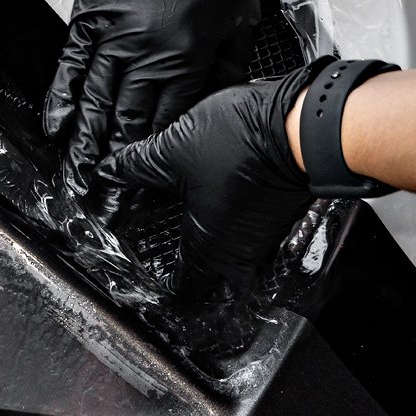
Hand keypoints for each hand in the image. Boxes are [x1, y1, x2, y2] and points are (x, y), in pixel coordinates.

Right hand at [44, 0, 266, 190]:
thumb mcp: (238, 21)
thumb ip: (224, 72)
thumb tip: (215, 112)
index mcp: (186, 59)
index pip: (165, 125)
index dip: (150, 163)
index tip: (139, 194)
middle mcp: (145, 54)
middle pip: (125, 125)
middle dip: (113, 171)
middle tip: (100, 205)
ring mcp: (112, 36)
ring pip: (95, 103)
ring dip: (84, 147)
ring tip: (75, 181)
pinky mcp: (88, 17)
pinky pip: (71, 65)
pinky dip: (62, 97)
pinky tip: (57, 125)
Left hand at [98, 61, 318, 293]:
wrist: (308, 123)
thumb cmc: (243, 143)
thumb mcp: (170, 151)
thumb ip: (135, 166)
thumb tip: (107, 170)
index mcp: (209, 249)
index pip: (184, 290)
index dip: (162, 292)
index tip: (145, 286)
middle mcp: (241, 252)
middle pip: (214, 282)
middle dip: (193, 279)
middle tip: (168, 264)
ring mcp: (267, 235)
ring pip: (236, 257)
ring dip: (215, 250)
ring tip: (187, 231)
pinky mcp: (281, 212)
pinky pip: (252, 233)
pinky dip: (234, 227)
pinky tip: (218, 205)